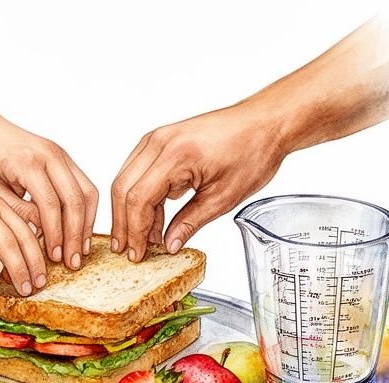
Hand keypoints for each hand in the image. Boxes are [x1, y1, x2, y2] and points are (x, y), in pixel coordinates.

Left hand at [0, 117, 97, 269]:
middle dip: (76, 234)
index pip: (50, 204)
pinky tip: (78, 230)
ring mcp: (59, 153)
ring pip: (86, 192)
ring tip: (80, 250)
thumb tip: (41, 234)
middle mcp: (49, 154)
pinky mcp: (62, 156)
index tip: (55, 258)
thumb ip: (16, 210)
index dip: (55, 235)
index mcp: (27, 162)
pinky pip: (82, 185)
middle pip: (76, 199)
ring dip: (85, 223)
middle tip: (73, 262)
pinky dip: (83, 210)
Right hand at [110, 98, 287, 261]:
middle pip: (123, 188)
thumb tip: (169, 244)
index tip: (137, 253)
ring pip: (127, 180)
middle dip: (123, 224)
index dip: (135, 231)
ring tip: (142, 239)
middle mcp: (160, 142)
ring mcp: (158, 139)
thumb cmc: (253, 150)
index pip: (138, 198)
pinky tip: (153, 219)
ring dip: (130, 212)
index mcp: (176, 155)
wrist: (265, 123)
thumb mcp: (223, 197)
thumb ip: (190, 222)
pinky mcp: (162, 141)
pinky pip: (139, 172)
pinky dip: (141, 197)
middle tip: (129, 250)